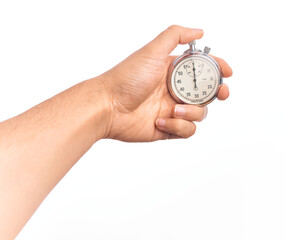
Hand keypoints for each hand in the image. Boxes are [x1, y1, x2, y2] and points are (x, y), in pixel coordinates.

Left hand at [102, 25, 232, 141]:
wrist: (108, 106)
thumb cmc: (127, 78)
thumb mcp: (152, 51)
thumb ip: (175, 36)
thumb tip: (199, 32)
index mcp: (173, 72)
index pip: (202, 70)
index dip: (217, 70)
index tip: (227, 72)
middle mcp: (173, 91)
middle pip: (206, 93)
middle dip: (217, 93)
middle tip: (220, 93)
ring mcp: (171, 110)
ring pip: (199, 114)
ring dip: (191, 112)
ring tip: (172, 109)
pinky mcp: (167, 128)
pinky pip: (186, 130)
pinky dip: (177, 126)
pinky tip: (159, 121)